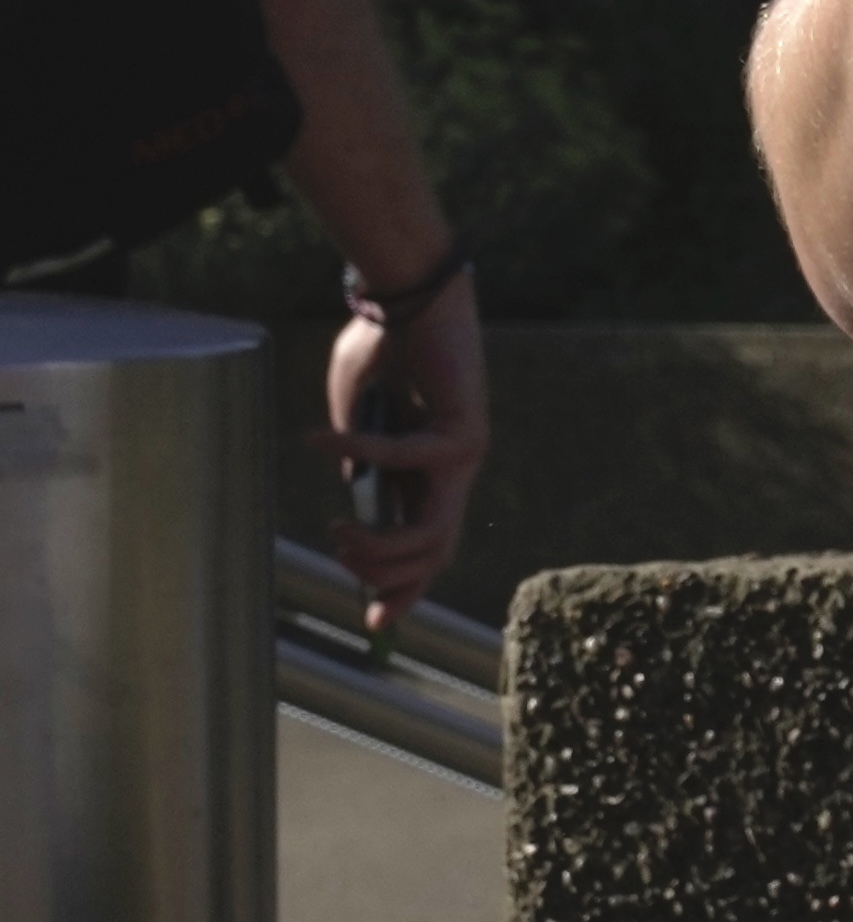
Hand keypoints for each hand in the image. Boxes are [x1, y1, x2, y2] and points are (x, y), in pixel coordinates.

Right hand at [320, 265, 487, 613]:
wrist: (408, 300)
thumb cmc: (382, 355)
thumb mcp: (360, 424)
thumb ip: (362, 466)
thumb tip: (357, 498)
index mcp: (429, 477)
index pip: (427, 549)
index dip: (402, 589)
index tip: (372, 621)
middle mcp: (454, 473)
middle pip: (434, 555)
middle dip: (385, 574)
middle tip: (341, 549)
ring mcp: (465, 455)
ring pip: (432, 534)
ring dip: (380, 544)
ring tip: (339, 526)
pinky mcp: (462, 430)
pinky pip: (404, 461)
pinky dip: (356, 455)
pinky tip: (319, 443)